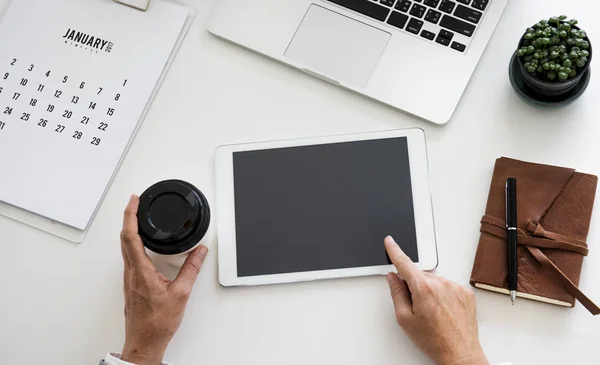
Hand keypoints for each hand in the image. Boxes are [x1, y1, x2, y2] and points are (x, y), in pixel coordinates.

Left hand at [120, 195, 208, 364]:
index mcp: (141, 271)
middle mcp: (131, 273)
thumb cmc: (157, 323)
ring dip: (130, 230)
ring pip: (125, 247)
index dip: (130, 215)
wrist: (145, 341)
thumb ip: (191, 269)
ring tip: (137, 218)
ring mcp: (129, 278)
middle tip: (135, 203)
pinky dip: (132, 243)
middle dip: (128, 217)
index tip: (134, 201)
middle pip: (124, 238)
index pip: (131, 236)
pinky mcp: (131, 284)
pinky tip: (140, 244)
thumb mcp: (181, 293)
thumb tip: (199, 252)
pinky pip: (129, 257)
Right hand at [384, 236, 487, 364]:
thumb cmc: (433, 340)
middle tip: (417, 309)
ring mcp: (456, 287)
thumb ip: (397, 293)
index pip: (404, 263)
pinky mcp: (466, 293)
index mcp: (423, 289)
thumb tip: (393, 277)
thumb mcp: (404, 318)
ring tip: (434, 314)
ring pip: (435, 282)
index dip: (395, 251)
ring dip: (430, 292)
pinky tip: (444, 312)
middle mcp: (441, 283)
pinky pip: (448, 287)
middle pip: (420, 276)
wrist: (459, 352)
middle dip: (415, 287)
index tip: (390, 242)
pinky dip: (444, 296)